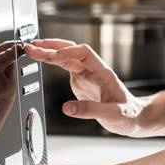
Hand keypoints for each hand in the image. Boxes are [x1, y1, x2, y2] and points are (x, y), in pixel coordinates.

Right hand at [23, 39, 143, 135]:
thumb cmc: (128, 115)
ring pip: (65, 56)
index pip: (84, 53)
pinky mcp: (80, 80)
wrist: (134, 118)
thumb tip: (67, 108)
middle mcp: (93, 69)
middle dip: (51, 47)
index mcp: (103, 72)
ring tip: (31, 49)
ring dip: (48, 51)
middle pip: (71, 50)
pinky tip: (41, 58)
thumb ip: (90, 110)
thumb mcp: (112, 115)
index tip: (52, 57)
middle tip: (32, 47)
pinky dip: (51, 60)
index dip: (68, 53)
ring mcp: (86, 74)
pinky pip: (64, 65)